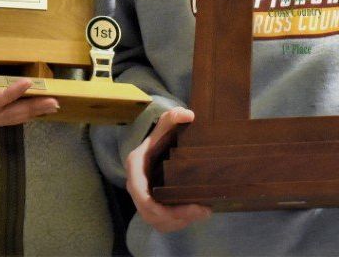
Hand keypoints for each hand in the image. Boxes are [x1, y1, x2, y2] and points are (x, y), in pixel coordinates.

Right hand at [125, 107, 211, 232]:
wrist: (156, 150)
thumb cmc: (160, 138)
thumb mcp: (165, 126)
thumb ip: (173, 117)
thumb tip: (189, 115)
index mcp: (135, 166)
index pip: (140, 193)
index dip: (159, 206)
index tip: (186, 206)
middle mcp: (135, 186)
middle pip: (151, 212)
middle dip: (177, 216)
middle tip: (204, 211)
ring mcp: (141, 200)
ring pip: (158, 221)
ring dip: (180, 221)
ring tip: (203, 212)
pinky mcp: (150, 209)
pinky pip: (162, 223)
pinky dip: (179, 222)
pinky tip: (196, 215)